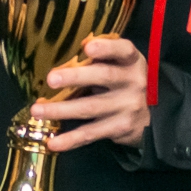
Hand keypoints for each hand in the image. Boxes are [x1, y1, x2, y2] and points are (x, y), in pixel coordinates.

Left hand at [26, 36, 150, 151]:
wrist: (153, 113)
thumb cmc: (126, 81)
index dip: (106, 48)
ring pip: (91, 107)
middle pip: (104, 77)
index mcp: (132, 61)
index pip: (123, 50)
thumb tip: (69, 54)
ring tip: (37, 110)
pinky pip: (91, 133)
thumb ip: (102, 58)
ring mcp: (127, 107)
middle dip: (76, 77)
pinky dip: (70, 139)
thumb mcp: (122, 64)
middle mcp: (133, 82)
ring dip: (61, 109)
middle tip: (51, 79)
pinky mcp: (120, 128)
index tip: (87, 47)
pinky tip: (53, 142)